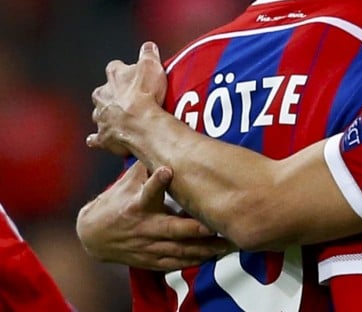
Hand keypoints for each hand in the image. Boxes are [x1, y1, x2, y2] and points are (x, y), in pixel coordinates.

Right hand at [77, 162, 233, 269]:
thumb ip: (148, 165)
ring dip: (204, 249)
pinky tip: (213, 256)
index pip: (147, 191)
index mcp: (137, 204)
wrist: (93, 235)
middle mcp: (144, 227)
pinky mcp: (150, 259)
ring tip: (227, 245)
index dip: (156, 181)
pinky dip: (194, 261)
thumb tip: (164, 139)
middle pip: (173, 229)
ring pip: (179, 250)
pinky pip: (175, 263)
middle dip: (197, 229)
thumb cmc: (116, 201)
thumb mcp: (128, 181)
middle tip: (218, 225)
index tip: (167, 170)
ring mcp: (148, 246)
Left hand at [88, 42, 168, 155]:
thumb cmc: (146, 94)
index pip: (115, 67)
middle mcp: (103, 95)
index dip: (124, 70)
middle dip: (112, 94)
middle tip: (128, 97)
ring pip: (99, 113)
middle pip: (102, 91)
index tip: (133, 73)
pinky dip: (98, 138)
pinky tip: (100, 139)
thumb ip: (148, 53)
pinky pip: (96, 138)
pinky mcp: (103, 136)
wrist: (141, 124)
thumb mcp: (152, 65)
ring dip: (108, 114)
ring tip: (122, 118)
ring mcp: (102, 116)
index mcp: (114, 76)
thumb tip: (148, 46)